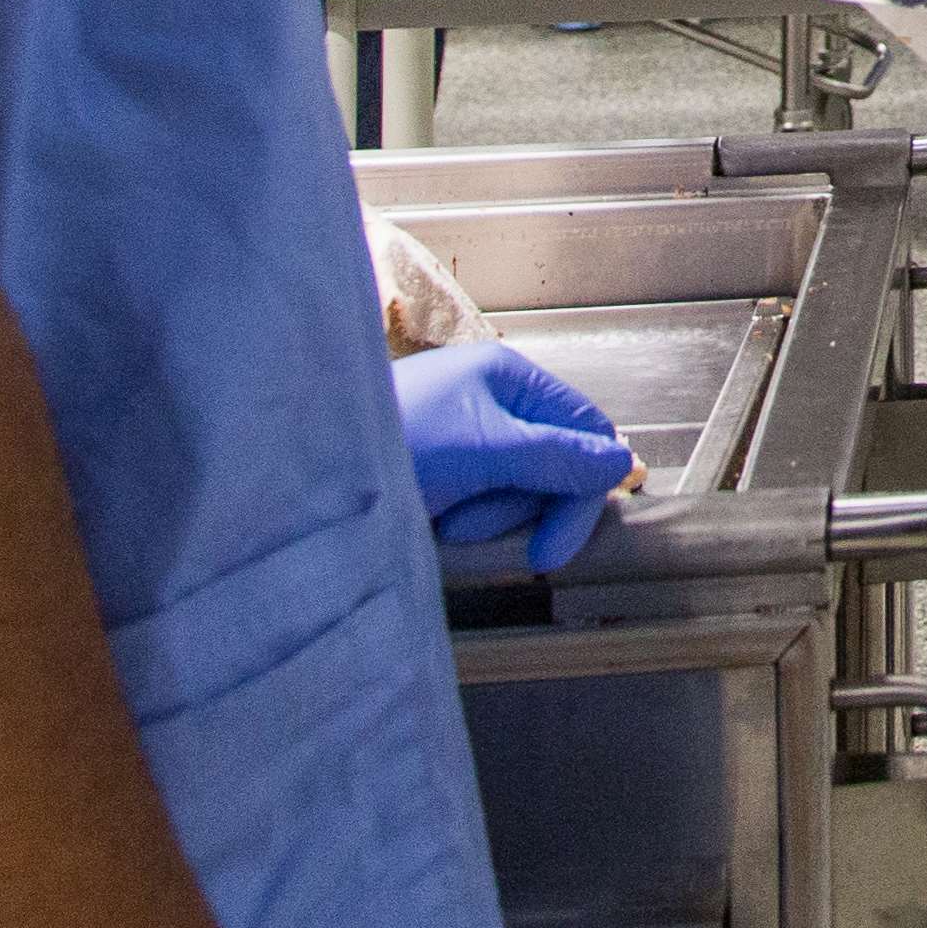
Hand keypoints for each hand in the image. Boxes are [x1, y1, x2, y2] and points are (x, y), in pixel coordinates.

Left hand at [392, 342, 639, 572]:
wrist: (305, 478)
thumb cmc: (392, 446)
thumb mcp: (482, 450)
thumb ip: (556, 458)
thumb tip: (621, 464)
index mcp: (509, 377)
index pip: (585, 432)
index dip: (580, 493)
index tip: (552, 550)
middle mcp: (495, 402)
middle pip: (555, 468)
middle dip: (518, 508)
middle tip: (470, 530)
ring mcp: (469, 439)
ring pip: (520, 494)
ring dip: (487, 520)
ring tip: (441, 522)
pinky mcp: (446, 474)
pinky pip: (486, 507)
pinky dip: (467, 526)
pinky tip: (436, 528)